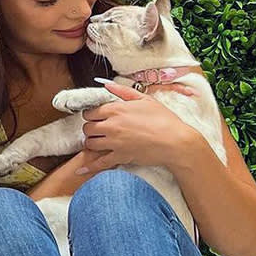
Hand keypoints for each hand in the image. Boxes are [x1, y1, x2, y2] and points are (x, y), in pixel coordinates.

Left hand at [75, 79, 195, 174]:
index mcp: (116, 109)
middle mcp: (111, 126)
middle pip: (87, 128)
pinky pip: (99, 163)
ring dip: (91, 142)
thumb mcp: (145, 99)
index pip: (90, 112)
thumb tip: (107, 85)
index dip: (91, 115)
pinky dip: (89, 167)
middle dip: (90, 128)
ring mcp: (114, 142)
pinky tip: (80, 170)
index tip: (96, 117)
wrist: (175, 141)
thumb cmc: (163, 119)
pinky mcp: (119, 157)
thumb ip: (123, 91)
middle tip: (98, 129)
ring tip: (98, 141)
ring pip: (89, 143)